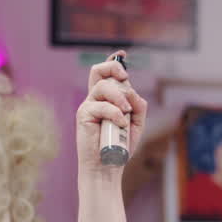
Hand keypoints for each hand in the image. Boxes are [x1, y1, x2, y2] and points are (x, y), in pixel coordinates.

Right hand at [76, 51, 148, 176]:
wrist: (107, 167)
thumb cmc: (120, 146)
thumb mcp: (135, 124)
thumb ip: (138, 106)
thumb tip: (133, 92)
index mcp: (106, 99)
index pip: (106, 74)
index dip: (113, 62)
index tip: (121, 54)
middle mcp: (95, 99)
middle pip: (98, 71)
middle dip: (114, 69)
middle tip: (125, 80)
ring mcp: (88, 106)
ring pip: (104, 87)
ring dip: (120, 98)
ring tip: (127, 114)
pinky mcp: (83, 115)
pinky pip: (101, 106)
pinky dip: (116, 114)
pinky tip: (121, 125)